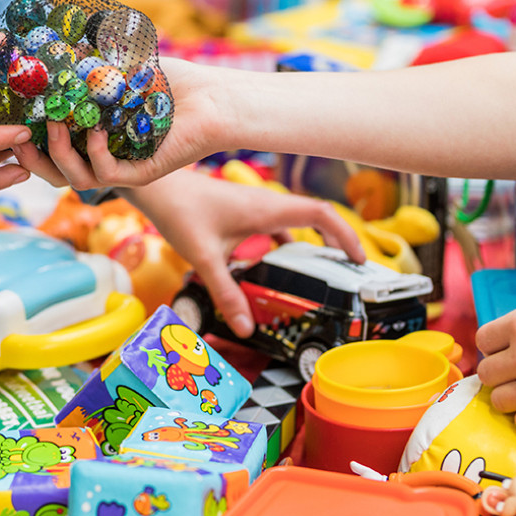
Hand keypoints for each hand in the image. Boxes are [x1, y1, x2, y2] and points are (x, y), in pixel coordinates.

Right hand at [13, 57, 227, 188]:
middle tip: (17, 140)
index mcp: (93, 138)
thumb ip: (86, 63)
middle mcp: (104, 157)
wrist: (212, 97)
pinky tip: (97, 130)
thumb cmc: (168, 82)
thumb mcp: (118, 67)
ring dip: (60, 155)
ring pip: (76, 180)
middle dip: (31, 160)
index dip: (26, 141)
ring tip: (56, 125)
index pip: (51, 148)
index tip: (8, 122)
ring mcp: (122, 169)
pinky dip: (97, 154)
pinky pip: (109, 173)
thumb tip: (52, 45)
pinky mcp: (142, 173)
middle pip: (55, 174)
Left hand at [126, 170, 364, 336]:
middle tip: (348, 275)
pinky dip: (283, 247)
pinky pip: (274, 228)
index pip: (321, 214)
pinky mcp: (242, 213)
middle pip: (315, 219)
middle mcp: (266, 205)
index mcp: (267, 209)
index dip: (346, 234)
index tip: (358, 259)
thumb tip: (245, 328)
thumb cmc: (180, 212)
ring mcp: (255, 207)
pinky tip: (275, 271)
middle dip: (336, 244)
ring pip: (295, 225)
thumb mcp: (204, 258)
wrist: (156, 187)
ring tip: (319, 277)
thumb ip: (225, 293)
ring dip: (310, 246)